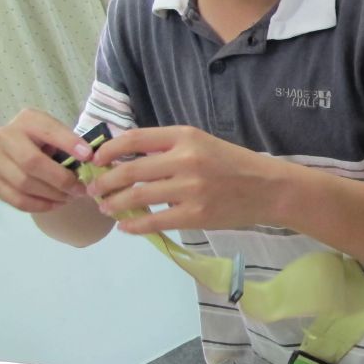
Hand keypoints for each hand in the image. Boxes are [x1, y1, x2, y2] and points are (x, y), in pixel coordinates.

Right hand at [0, 110, 90, 211]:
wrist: (30, 149)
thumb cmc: (53, 141)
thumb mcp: (63, 134)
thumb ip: (76, 144)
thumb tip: (93, 160)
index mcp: (27, 120)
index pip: (48, 130)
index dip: (69, 143)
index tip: (88, 157)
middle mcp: (6, 137)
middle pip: (31, 162)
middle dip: (61, 179)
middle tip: (81, 188)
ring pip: (24, 183)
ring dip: (52, 194)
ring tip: (71, 197)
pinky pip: (16, 199)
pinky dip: (40, 205)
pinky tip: (56, 204)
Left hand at [85, 126, 283, 233]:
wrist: (269, 189)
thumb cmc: (235, 165)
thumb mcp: (203, 144)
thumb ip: (169, 148)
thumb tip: (125, 158)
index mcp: (186, 136)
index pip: (134, 139)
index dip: (108, 150)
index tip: (96, 161)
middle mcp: (186, 159)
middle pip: (130, 170)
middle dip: (105, 183)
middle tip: (94, 190)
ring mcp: (191, 188)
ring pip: (138, 196)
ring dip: (114, 204)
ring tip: (106, 208)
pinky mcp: (196, 214)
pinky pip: (154, 221)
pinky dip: (134, 225)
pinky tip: (126, 226)